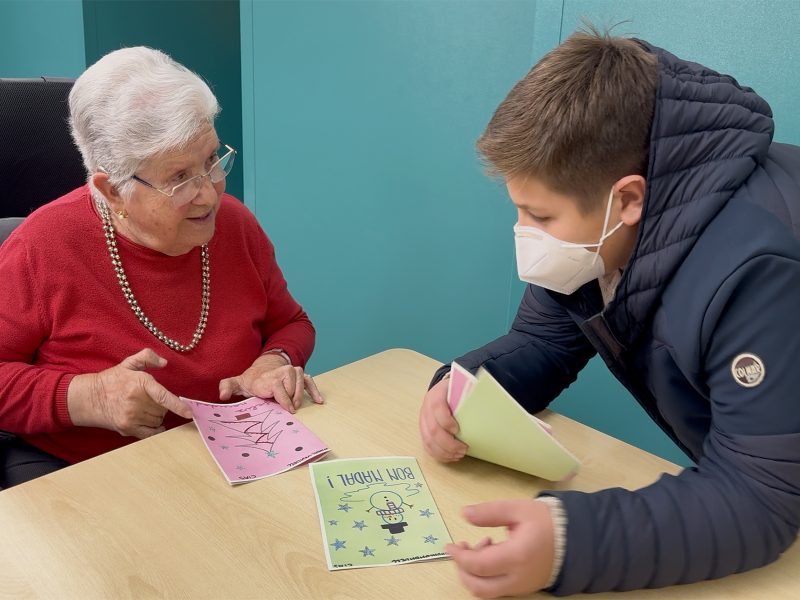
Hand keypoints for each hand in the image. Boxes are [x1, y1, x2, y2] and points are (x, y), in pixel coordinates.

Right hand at [68, 348, 191, 438]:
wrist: (89, 398)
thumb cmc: (112, 380)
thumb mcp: (128, 363)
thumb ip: (147, 357)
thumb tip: (164, 362)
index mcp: (139, 383)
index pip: (163, 396)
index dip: (178, 405)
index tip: (189, 412)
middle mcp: (136, 401)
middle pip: (163, 409)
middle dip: (161, 405)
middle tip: (149, 400)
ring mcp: (131, 416)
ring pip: (158, 420)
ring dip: (157, 416)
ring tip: (144, 408)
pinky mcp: (127, 428)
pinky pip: (150, 433)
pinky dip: (155, 430)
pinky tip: (153, 424)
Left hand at [218, 353, 323, 412]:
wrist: (262, 370)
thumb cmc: (251, 381)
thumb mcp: (237, 383)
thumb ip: (227, 387)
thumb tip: (222, 396)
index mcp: (268, 377)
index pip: (279, 387)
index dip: (283, 399)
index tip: (288, 410)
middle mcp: (282, 371)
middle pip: (292, 386)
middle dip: (291, 399)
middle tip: (288, 410)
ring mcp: (293, 372)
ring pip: (302, 381)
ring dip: (300, 395)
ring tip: (296, 406)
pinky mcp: (301, 376)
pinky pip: (310, 381)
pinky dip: (314, 390)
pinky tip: (319, 401)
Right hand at [419, 375, 466, 460]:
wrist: (441, 392)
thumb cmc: (454, 391)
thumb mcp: (461, 387)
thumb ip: (469, 394)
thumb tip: (486, 406)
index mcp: (436, 395)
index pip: (437, 408)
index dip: (446, 422)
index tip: (458, 430)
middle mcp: (426, 409)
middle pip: (433, 430)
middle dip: (449, 443)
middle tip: (464, 449)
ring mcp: (423, 422)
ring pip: (428, 441)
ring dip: (444, 452)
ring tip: (459, 454)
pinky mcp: (424, 432)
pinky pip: (427, 446)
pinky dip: (439, 455)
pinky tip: (451, 456)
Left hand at [446, 500, 554, 597]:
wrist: (576, 539)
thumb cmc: (547, 522)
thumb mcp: (518, 509)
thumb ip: (490, 512)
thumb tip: (464, 514)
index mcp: (517, 556)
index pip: (478, 566)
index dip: (459, 557)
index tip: (449, 545)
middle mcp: (518, 578)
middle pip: (479, 587)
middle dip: (463, 569)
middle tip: (463, 547)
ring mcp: (521, 586)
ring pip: (487, 592)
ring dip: (474, 574)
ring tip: (482, 546)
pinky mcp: (524, 588)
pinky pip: (498, 589)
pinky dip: (487, 576)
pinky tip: (493, 553)